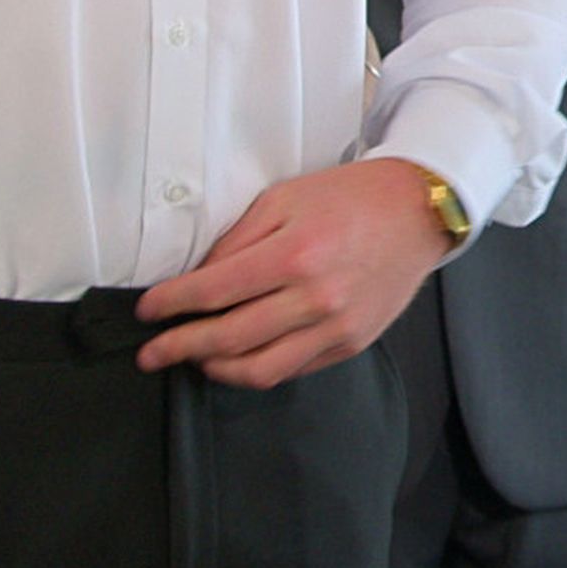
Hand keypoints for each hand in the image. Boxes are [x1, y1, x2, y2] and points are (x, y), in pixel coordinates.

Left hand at [133, 157, 451, 386]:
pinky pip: (293, 370)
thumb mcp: (284, 198)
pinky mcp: (351, 343)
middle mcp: (315, 298)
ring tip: (193, 360)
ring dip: (215, 369)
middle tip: (151, 354)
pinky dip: (257, 370)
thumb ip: (237, 239)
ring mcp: (336, 326)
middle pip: (229, 338)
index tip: (148, 311)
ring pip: (259, 369)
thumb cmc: (351, 197)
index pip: (213, 291)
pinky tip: (238, 359)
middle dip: (179, 348)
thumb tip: (200, 278)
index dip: (171, 305)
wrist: (418, 212)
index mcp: (294, 254)